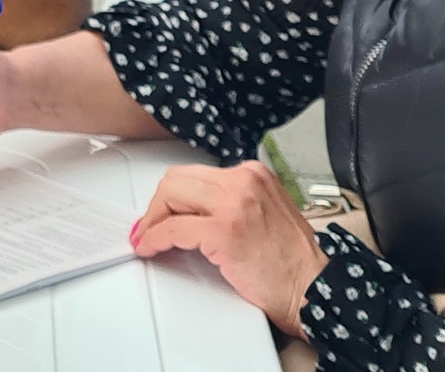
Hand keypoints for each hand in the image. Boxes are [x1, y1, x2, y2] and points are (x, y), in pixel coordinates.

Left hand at [132, 162, 326, 337]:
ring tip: (146, 238)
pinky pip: (173, 229)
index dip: (172, 196)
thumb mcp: (265, 212)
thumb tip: (192, 209)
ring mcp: (233, 204)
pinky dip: (155, 238)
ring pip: (169, 197)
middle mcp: (242, 181)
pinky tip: (151, 248)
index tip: (161, 212)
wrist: (317, 290)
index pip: (195, 175)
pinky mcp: (223, 230)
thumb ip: (233, 201)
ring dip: (152, 221)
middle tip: (149, 226)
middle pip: (177, 180)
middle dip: (157, 206)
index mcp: (253, 174)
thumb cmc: (294, 262)